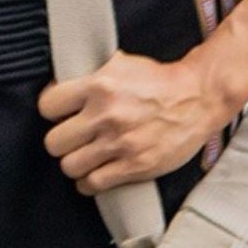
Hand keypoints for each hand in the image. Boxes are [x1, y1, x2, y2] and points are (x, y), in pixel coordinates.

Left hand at [38, 51, 234, 195]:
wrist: (199, 97)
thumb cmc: (160, 82)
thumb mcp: (121, 64)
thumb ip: (91, 73)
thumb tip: (63, 79)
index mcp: (99, 85)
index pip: (48, 106)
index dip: (52, 111)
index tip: (60, 115)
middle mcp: (107, 115)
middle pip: (54, 142)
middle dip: (62, 142)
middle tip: (73, 139)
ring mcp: (120, 143)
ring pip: (70, 167)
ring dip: (75, 164)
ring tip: (84, 157)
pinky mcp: (135, 165)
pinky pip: (93, 184)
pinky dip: (90, 182)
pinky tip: (96, 174)